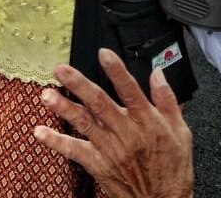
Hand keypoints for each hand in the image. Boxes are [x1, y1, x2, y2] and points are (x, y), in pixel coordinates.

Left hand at [35, 49, 193, 197]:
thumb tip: (157, 73)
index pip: (130, 90)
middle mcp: (126, 133)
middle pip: (99, 103)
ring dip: (63, 108)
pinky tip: (40, 132)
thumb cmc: (173, 168)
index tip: (103, 53)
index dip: (116, 71)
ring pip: (83, 124)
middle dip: (79, 84)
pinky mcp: (99, 166)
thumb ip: (167, 100)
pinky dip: (56, 142)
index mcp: (147, 122)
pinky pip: (74, 152)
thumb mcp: (180, 131)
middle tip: (61, 69)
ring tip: (46, 95)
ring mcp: (110, 150)